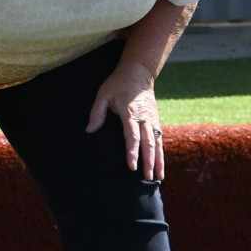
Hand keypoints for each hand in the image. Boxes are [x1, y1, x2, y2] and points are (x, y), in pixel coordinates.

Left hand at [86, 59, 166, 180]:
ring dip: (158, 161)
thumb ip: (96, 113)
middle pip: (148, 143)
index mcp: (131, 113)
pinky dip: (161, 154)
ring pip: (157, 143)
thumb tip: (89, 131)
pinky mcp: (156, 120)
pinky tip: (161, 166)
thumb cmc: (118, 83)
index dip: (132, 152)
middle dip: (149, 162)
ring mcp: (152, 119)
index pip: (132, 136)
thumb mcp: (103, 94)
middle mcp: (144, 118)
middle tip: (148, 178)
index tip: (132, 167)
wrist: (139, 71)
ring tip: (158, 179)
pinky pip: (160, 139)